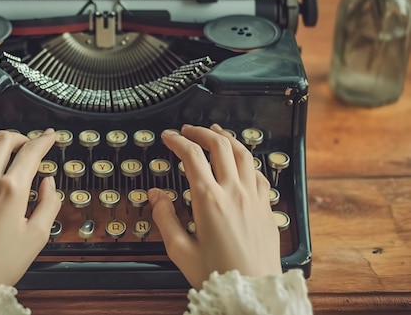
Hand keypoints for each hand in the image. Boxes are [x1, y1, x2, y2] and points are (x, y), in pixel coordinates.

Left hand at [0, 128, 60, 285]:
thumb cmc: (1, 263)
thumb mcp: (37, 236)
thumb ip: (49, 204)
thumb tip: (48, 183)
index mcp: (12, 191)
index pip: (31, 152)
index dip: (44, 140)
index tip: (50, 136)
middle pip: (3, 140)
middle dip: (20, 137)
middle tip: (28, 144)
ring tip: (3, 144)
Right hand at [148, 123, 280, 287]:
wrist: (252, 292)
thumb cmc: (218, 275)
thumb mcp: (180, 250)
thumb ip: (165, 218)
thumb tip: (157, 196)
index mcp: (209, 200)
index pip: (191, 156)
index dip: (177, 141)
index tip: (169, 137)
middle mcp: (234, 192)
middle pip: (219, 145)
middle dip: (201, 132)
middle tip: (188, 130)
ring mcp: (254, 197)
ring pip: (243, 153)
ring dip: (227, 138)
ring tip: (215, 132)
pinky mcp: (267, 207)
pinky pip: (258, 173)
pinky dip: (246, 160)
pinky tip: (241, 162)